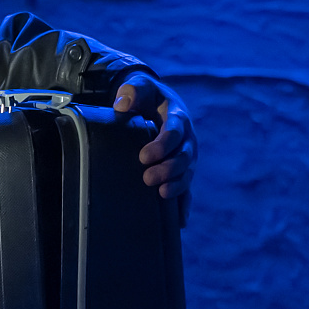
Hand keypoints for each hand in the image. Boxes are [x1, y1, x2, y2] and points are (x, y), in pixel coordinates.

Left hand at [113, 73, 194, 199]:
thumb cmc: (145, 96)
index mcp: (177, 116)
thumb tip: (121, 106)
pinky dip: (183, 205)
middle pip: (184, 156)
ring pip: (187, 173)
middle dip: (169, 169)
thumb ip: (131, 90)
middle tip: (148, 178)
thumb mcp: (139, 85)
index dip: (162, 145)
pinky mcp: (181, 170)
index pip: (174, 131)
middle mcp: (186, 138)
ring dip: (176, 186)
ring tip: (161, 194)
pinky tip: (178, 222)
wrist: (155, 104)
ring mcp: (185, 156)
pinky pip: (187, 189)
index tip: (144, 157)